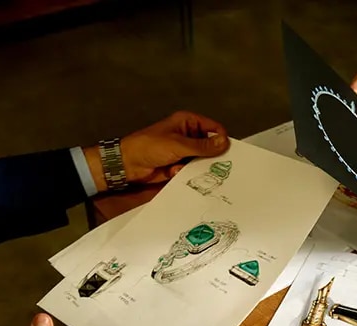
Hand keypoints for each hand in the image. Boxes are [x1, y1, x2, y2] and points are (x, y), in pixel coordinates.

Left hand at [84, 111, 229, 191]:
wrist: (128, 164)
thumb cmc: (149, 146)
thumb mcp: (178, 145)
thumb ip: (202, 146)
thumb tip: (225, 143)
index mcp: (188, 122)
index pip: (213, 128)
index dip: (221, 139)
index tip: (228, 153)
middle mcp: (188, 135)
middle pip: (210, 145)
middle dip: (213, 156)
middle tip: (221, 168)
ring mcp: (184, 151)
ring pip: (202, 159)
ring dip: (200, 167)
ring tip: (200, 173)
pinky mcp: (180, 165)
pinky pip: (193, 169)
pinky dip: (189, 173)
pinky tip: (178, 173)